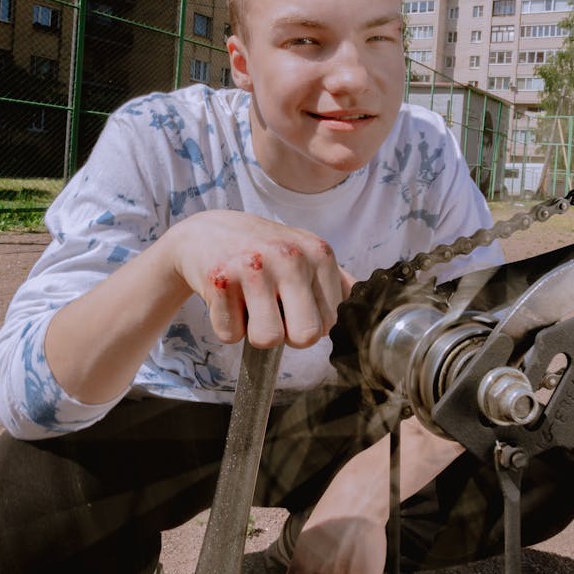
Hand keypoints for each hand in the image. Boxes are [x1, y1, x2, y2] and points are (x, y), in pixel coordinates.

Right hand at [167, 210, 352, 347]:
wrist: (206, 232)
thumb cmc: (263, 249)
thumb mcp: (305, 252)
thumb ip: (336, 281)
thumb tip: (366, 311)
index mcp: (318, 253)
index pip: (331, 322)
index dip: (309, 322)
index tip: (292, 302)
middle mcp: (290, 256)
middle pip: (306, 336)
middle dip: (287, 334)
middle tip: (271, 310)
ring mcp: (254, 267)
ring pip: (267, 340)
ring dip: (254, 331)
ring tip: (249, 303)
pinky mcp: (220, 280)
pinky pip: (230, 335)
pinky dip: (226, 325)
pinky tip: (227, 298)